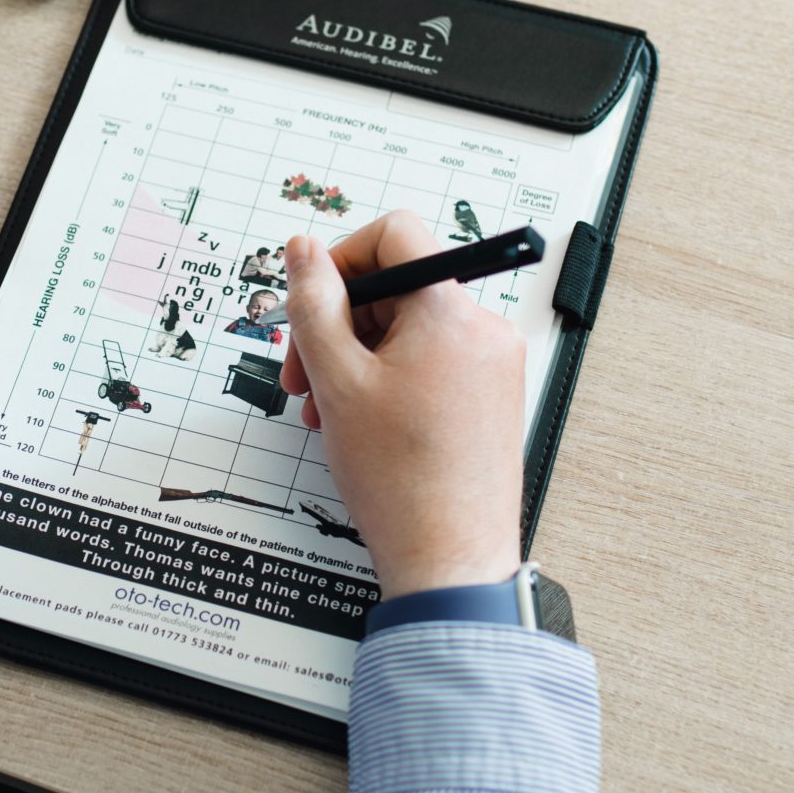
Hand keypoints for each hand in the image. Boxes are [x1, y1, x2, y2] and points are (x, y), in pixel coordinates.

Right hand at [278, 212, 524, 598]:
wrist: (450, 557)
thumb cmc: (403, 480)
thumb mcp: (337, 380)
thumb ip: (315, 304)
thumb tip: (304, 250)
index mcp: (450, 311)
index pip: (395, 235)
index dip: (341, 259)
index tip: (311, 298)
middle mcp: (482, 329)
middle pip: (395, 287)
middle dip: (338, 324)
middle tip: (302, 373)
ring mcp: (491, 363)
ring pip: (406, 329)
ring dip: (355, 357)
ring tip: (327, 408)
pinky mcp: (488, 396)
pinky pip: (428, 361)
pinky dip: (385, 379)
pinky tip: (358, 421)